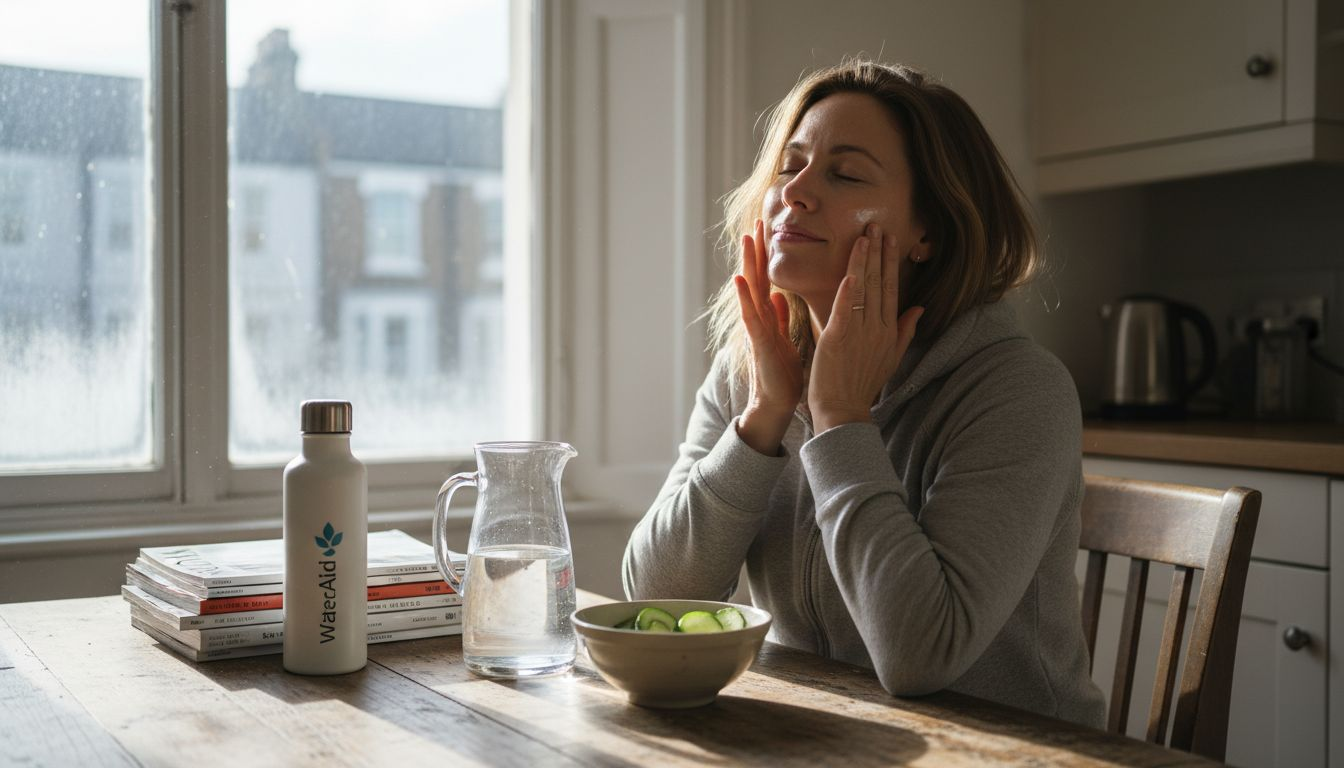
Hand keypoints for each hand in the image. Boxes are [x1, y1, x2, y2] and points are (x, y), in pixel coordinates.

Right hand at [732, 219, 803, 454]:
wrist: (776, 404)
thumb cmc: (782, 375)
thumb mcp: (785, 340)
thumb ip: (779, 319)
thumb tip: (778, 297)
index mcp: (769, 317)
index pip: (767, 279)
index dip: (767, 255)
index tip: (768, 229)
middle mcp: (760, 318)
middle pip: (756, 278)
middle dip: (756, 250)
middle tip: (756, 220)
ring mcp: (756, 329)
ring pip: (750, 290)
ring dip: (747, 264)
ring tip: (745, 239)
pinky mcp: (757, 342)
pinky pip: (750, 316)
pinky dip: (744, 298)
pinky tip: (738, 279)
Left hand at [809, 223, 923, 433]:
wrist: (844, 410)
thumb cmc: (862, 385)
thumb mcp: (891, 357)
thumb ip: (905, 330)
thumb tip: (920, 308)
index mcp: (888, 331)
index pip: (891, 288)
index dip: (890, 262)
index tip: (889, 239)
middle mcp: (877, 329)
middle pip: (879, 283)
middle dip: (878, 252)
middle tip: (876, 225)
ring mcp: (858, 333)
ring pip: (863, 290)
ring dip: (863, 261)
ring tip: (864, 236)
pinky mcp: (837, 339)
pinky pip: (845, 310)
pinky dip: (847, 290)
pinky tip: (850, 271)